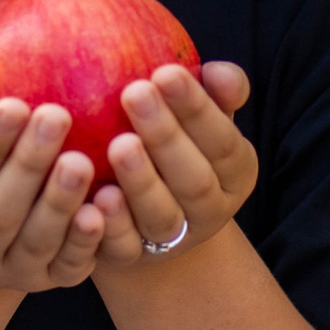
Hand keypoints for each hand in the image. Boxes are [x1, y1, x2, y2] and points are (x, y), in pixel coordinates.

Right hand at [0, 103, 103, 291]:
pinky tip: (107, 202)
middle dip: (29, 166)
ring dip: (61, 202)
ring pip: (38, 242)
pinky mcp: (50, 281)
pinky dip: (89, 239)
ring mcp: (11, 273)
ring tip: (84, 158)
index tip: (12, 104)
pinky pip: (71, 266)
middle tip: (56, 115)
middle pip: (0, 215)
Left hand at [89, 61, 255, 270]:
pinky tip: (94, 197)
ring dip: (141, 181)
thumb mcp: (200, 113)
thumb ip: (217, 91)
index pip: (222, 140)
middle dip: (166, 136)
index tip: (164, 71)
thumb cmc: (173, 141)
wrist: (145, 211)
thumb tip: (219, 72)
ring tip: (118, 144)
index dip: (196, 108)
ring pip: (162, 216)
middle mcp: (210, 210)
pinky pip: (124, 246)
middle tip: (134, 92)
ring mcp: (173, 239)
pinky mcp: (133, 258)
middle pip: (194, 179)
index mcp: (235, 170)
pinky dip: (111, 225)